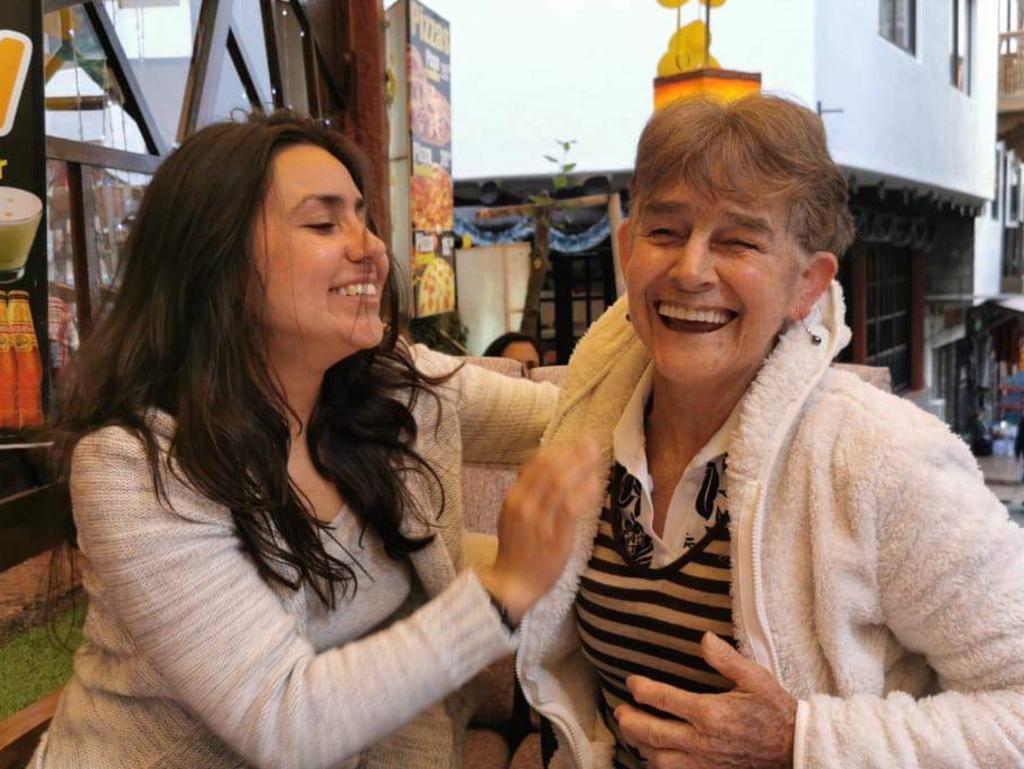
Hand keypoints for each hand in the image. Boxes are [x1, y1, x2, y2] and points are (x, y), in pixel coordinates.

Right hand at [477, 439, 601, 623]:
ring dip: (580, 465)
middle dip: (572, 452)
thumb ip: (527, 495)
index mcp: (513, 498)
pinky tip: (596, 483)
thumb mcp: (513, 517)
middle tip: (590, 442)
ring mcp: (539, 520)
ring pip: (560, 483)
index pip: (534, 464)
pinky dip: (584, 492)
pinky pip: (571, 508)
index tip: (573, 442)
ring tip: (596, 455)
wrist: (512, 584)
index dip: (556, 450)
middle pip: (549, 468)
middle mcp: (523, 504)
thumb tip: (547, 471)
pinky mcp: (555, 536)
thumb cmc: (516, 550)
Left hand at [614, 632, 796, 768]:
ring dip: (640, 746)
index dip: (641, 689)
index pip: (664, 699)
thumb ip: (726, 658)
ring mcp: (704, 763)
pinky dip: (659, 766)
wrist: (794, 747)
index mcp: (710, 712)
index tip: (631, 682)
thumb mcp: (754, 677)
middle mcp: (702, 741)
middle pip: (652, 734)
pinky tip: (654, 755)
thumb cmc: (774, 709)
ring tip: (631, 732)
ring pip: (659, 760)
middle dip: (630, 721)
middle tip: (620, 710)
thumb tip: (703, 638)